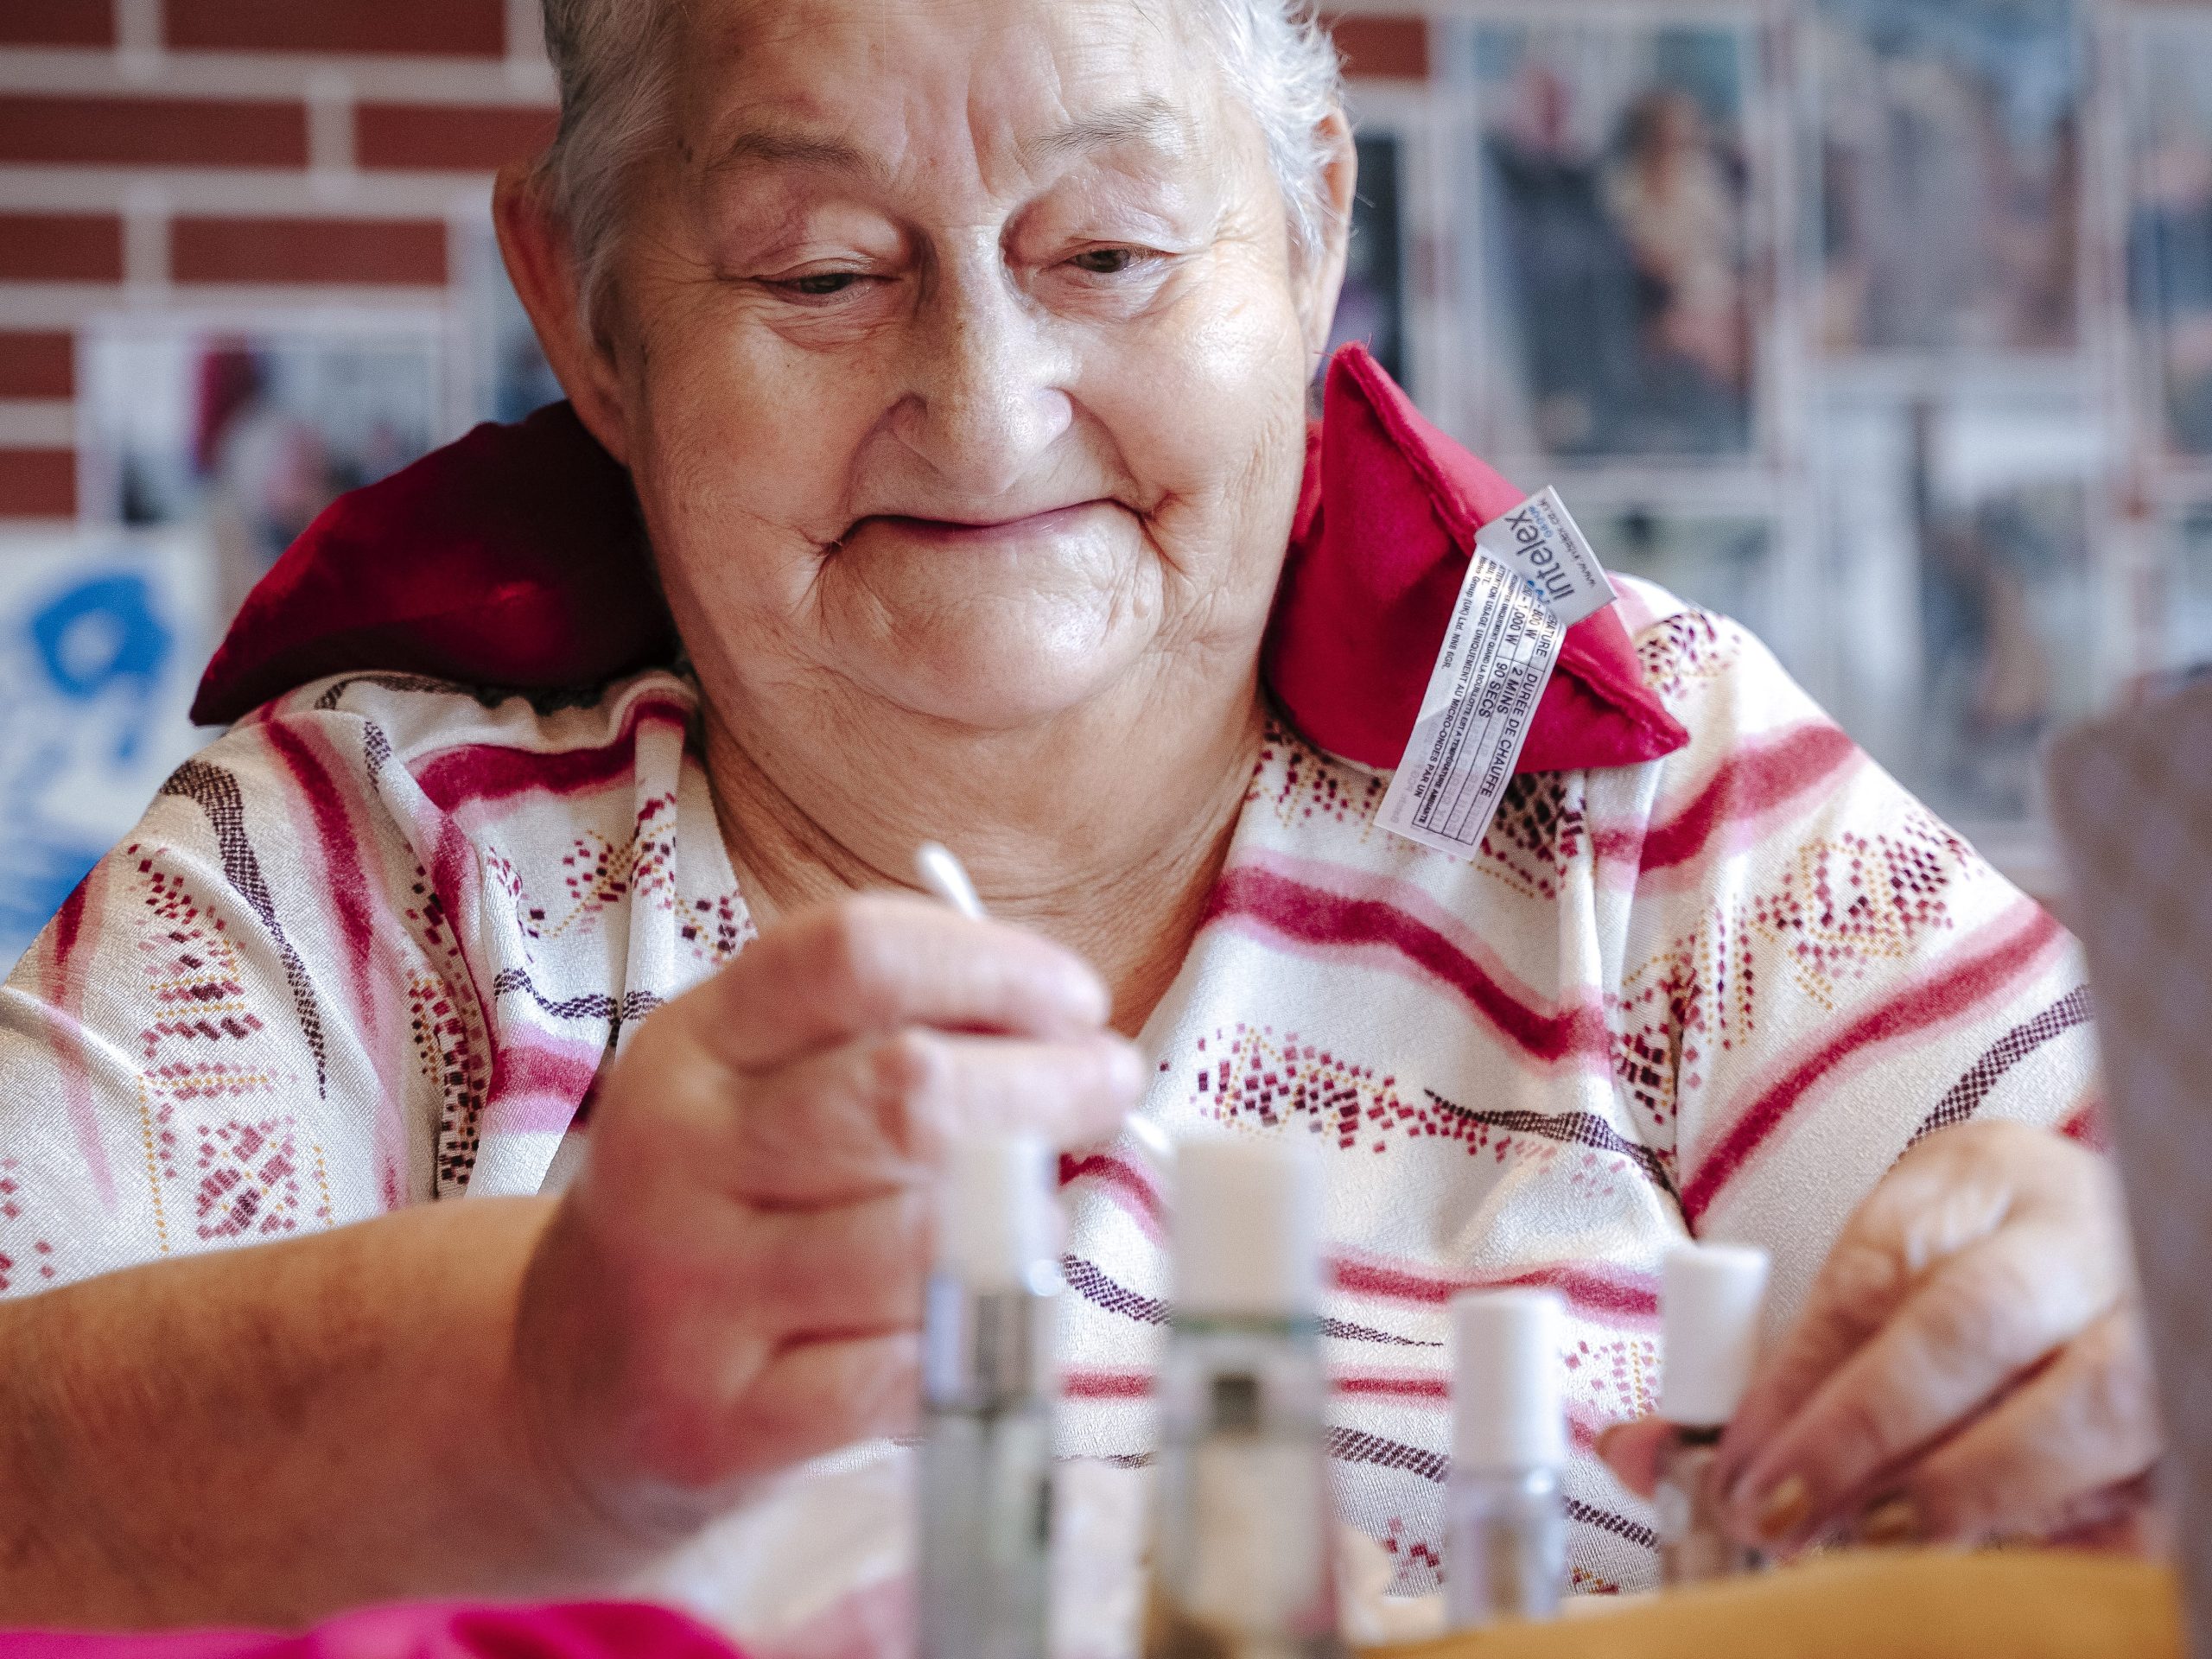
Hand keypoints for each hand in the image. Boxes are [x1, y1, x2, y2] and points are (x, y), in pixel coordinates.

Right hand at [511, 895, 1142, 1542]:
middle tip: (1106, 1086)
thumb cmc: (724, 1206)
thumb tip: (1067, 1033)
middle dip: (1046, 1086)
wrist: (573, 1380)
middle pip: (905, 1094)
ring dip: (1017, 1225)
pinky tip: (977, 1313)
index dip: (991, 965)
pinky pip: (902, 1372)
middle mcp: (676, 1154)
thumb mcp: (758, 1083)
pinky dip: (970, 1339)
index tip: (1075, 998)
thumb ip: (889, 1034)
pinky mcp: (721, 1421)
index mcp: (694, 1044)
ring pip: (920, 1242)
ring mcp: (691, 1292)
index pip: (852, 957)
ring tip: (1033, 1215)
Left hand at [1602, 1120, 2161, 1552]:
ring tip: (1876, 1544)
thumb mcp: (1874, 1273)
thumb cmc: (1973, 1266)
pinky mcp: (2197, 1409)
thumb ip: (1773, 1364)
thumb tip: (1635, 1456)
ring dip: (1969, 1490)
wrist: (2117, 1246)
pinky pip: (2149, 1486)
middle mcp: (2082, 1237)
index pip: (1876, 1275)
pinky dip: (2072, 1534)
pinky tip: (1989, 1563)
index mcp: (1981, 1179)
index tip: (1738, 1464)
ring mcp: (2160, 1319)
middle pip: (1973, 1327)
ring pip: (2084, 1407)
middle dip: (1867, 1435)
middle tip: (1783, 1515)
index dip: (1803, 1382)